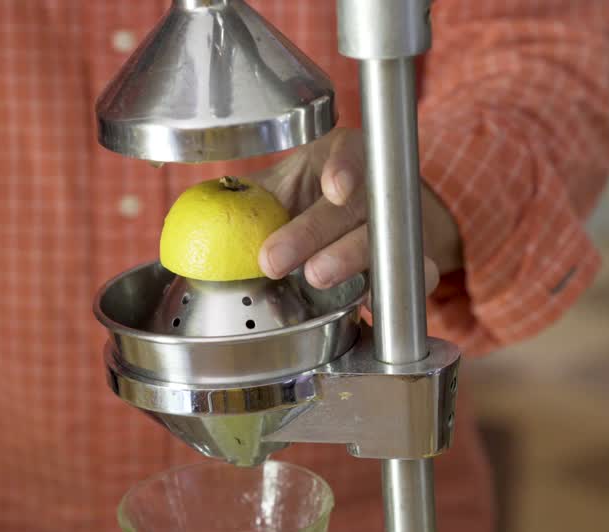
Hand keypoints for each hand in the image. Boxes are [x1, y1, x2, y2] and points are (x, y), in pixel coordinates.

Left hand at [251, 128, 461, 293]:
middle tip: (274, 259)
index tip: (334, 188)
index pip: (350, 153)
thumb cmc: (308, 203)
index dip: (345, 168)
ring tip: (315, 276)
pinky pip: (415, 276)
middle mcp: (377, 186)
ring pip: (382, 240)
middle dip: (314, 232)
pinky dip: (391, 289)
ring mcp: (400, 225)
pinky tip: (367, 302)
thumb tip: (192, 217)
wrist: (356, 228)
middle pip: (355, 205)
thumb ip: (242, 200)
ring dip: (348, 259)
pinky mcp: (416, 264)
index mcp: (343, 156)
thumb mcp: (276, 191)